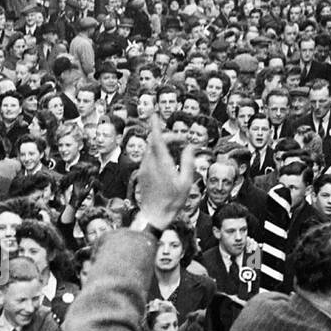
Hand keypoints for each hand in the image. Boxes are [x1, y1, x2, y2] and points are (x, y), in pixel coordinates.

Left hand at [134, 112, 197, 228]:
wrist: (154, 216)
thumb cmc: (173, 201)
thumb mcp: (187, 182)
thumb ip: (188, 161)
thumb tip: (190, 147)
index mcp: (162, 164)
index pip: (156, 139)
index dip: (155, 125)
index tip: (154, 113)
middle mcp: (149, 164)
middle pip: (154, 141)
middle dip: (167, 136)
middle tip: (182, 142)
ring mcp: (143, 169)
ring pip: (151, 149)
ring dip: (163, 146)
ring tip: (177, 154)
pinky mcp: (141, 175)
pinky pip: (148, 158)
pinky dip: (157, 154)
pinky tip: (168, 164)